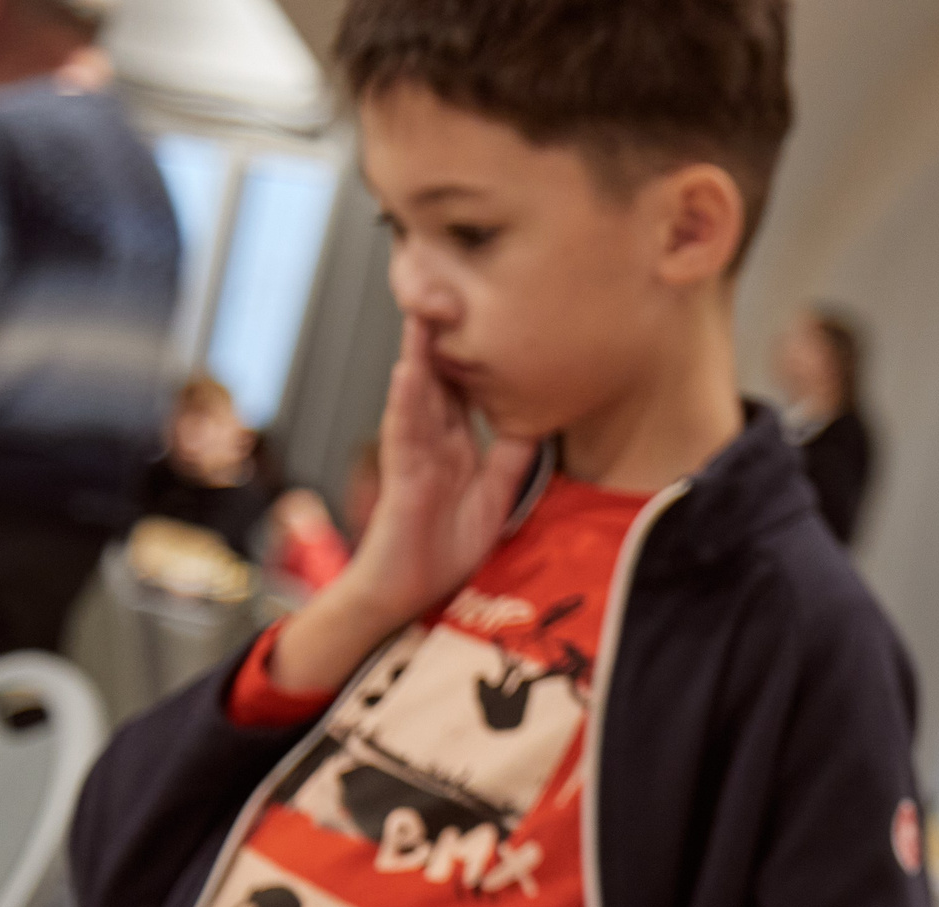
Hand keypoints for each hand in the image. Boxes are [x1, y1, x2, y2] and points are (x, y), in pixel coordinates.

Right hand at [353, 316, 537, 616]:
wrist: (407, 591)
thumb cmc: (443, 546)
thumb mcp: (494, 496)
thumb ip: (511, 460)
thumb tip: (538, 423)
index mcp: (453, 442)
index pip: (461, 385)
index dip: (472, 349)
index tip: (487, 308)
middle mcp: (430, 439)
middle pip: (436, 376)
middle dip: (440, 333)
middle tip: (446, 283)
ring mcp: (413, 453)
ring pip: (416, 393)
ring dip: (417, 353)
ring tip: (422, 311)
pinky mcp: (401, 476)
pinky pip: (402, 433)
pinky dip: (405, 402)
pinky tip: (407, 372)